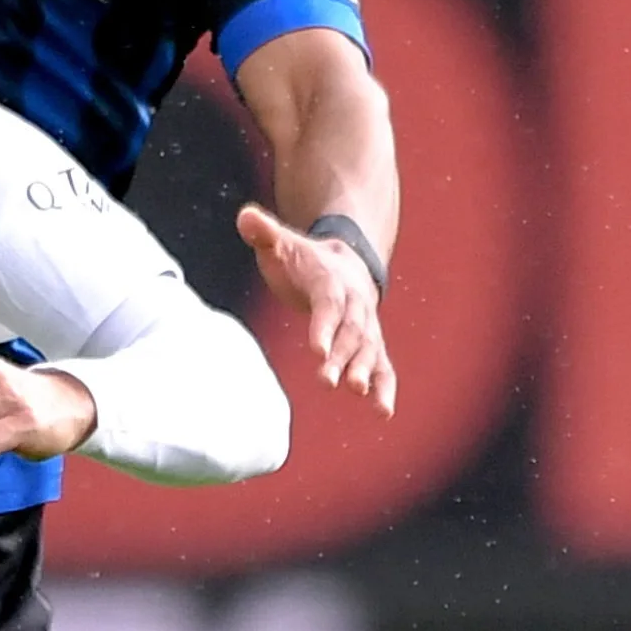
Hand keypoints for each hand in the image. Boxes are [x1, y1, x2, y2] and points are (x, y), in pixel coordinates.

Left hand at [238, 205, 397, 416]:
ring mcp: (366, 326)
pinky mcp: (372, 345)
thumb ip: (264, 233)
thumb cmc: (304, 260)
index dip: (324, 326)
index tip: (316, 350)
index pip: (328, 304)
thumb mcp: (282, 243)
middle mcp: (355, 305)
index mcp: (332, 281)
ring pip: (369, 350)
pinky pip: (383, 366)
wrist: (346, 261)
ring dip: (364, 372)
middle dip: (341, 357)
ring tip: (359, 393)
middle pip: (351, 332)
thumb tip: (244, 217)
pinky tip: (383, 413)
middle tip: (327, 380)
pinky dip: (385, 388)